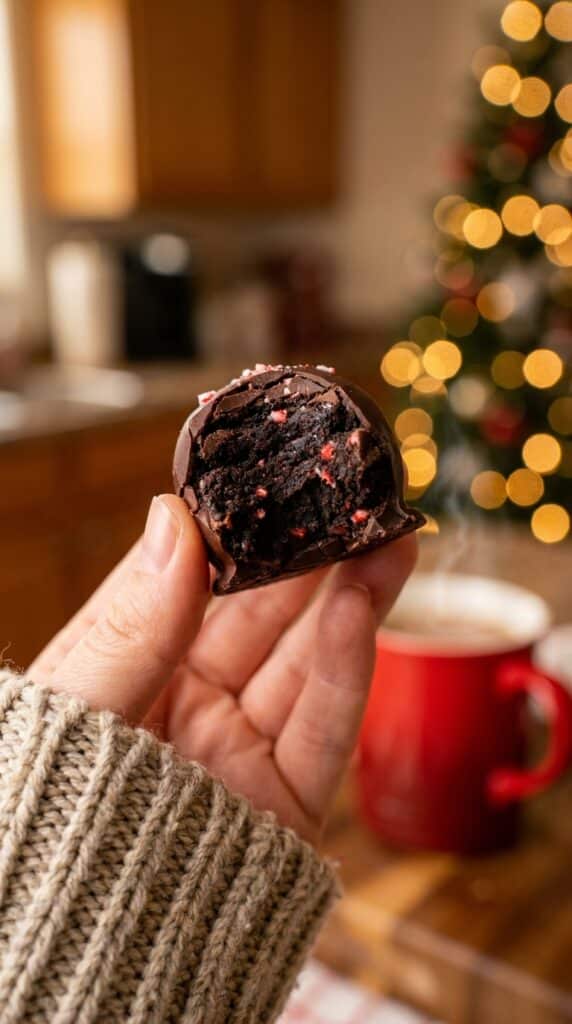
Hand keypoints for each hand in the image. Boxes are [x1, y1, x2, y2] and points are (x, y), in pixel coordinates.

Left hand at [30, 495, 415, 843]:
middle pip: (258, 612)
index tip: (267, 476)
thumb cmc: (47, 813)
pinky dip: (346, 665)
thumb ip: (131, 622)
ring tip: (384, 536)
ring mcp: (237, 747)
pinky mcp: (282, 799)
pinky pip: (321, 726)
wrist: (79, 947)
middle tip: (348, 495)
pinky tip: (361, 606)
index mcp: (128, 666)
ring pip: (303, 658)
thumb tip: (172, 517)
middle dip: (307, 553)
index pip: (184, 579)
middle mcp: (187, 700)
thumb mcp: (77, 708)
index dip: (229, 526)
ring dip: (349, 595)